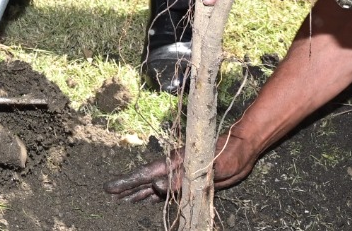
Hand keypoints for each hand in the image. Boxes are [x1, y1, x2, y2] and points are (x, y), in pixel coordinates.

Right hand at [105, 130, 259, 202]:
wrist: (242, 150)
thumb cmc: (226, 155)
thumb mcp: (207, 168)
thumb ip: (182, 179)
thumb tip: (156, 187)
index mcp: (174, 163)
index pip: (145, 174)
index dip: (127, 182)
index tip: (110, 188)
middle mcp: (174, 169)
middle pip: (146, 182)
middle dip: (128, 189)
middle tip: (110, 196)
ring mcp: (181, 176)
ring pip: (155, 188)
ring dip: (140, 195)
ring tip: (124, 201)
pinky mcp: (190, 183)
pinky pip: (168, 193)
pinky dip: (156, 197)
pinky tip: (149, 200)